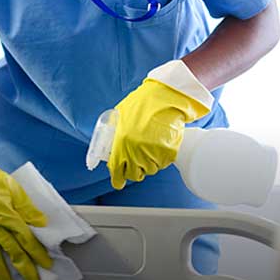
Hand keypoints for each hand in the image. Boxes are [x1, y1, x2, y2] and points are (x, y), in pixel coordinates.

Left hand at [109, 60, 212, 189]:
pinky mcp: (168, 153)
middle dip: (134, 170)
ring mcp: (153, 154)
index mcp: (120, 144)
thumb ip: (115, 136)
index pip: (117, 171)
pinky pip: (162, 163)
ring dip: (148, 162)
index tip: (118, 182)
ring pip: (149, 169)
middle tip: (136, 161)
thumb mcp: (119, 118)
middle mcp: (135, 152)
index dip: (117, 179)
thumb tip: (111, 150)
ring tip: (149, 146)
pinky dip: (161, 157)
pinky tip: (159, 143)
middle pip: (134, 174)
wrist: (165, 97)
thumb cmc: (141, 104)